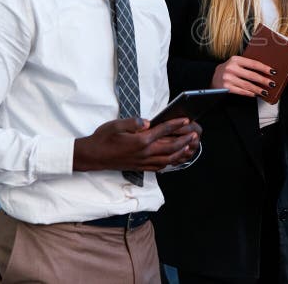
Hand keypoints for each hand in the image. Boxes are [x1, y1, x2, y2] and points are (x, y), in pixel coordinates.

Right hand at [73, 117, 198, 171]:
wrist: (92, 156)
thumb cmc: (103, 138)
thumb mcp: (116, 125)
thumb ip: (133, 122)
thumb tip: (148, 122)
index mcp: (140, 140)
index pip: (163, 131)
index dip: (176, 124)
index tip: (186, 119)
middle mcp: (144, 153)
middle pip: (170, 147)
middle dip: (184, 140)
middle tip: (195, 134)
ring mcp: (143, 162)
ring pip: (167, 159)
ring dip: (181, 152)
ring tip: (189, 146)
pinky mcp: (140, 167)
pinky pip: (159, 167)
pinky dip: (169, 163)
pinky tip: (173, 158)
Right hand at [211, 55, 274, 97]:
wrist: (214, 77)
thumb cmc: (229, 69)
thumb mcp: (236, 63)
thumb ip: (247, 65)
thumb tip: (264, 70)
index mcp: (236, 59)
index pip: (253, 64)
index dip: (264, 68)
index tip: (272, 72)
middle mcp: (231, 68)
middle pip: (252, 75)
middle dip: (263, 80)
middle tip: (272, 83)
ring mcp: (228, 78)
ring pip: (247, 85)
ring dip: (258, 89)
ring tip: (265, 92)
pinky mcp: (226, 87)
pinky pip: (241, 91)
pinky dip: (249, 93)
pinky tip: (255, 94)